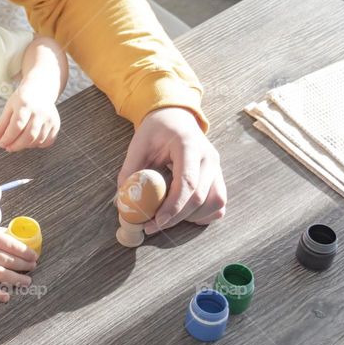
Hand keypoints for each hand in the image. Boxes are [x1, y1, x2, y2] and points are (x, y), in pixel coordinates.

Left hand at [0, 84, 60, 151]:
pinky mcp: (56, 124)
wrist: (40, 90)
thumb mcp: (8, 108)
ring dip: (26, 146)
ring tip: (18, 143)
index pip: (17, 126)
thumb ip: (1, 125)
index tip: (1, 143)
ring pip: (38, 140)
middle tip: (8, 148)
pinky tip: (30, 141)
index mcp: (25, 105)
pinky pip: (47, 141)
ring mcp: (50, 118)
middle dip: (16, 145)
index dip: (8, 138)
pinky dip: (37, 145)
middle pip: (29, 135)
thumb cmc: (21, 100)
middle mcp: (39, 112)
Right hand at [0, 227, 38, 301]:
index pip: (13, 245)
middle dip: (24, 265)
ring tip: (26, 281)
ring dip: (16, 279)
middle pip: (10, 260)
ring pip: (2, 274)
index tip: (34, 256)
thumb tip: (15, 233)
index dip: (26, 252)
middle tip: (33, 267)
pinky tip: (6, 296)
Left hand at [117, 107, 226, 232]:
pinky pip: (218, 204)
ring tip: (166, 216)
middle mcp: (209, 157)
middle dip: (176, 217)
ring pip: (214, 203)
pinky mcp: (219, 178)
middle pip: (200, 197)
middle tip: (151, 226)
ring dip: (190, 217)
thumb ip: (130, 170)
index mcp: (189, 145)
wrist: (176, 119)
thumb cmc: (157, 130)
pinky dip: (203, 214)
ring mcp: (218, 168)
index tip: (157, 221)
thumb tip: (124, 201)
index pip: (187, 181)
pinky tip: (184, 213)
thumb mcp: (138, 144)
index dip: (174, 206)